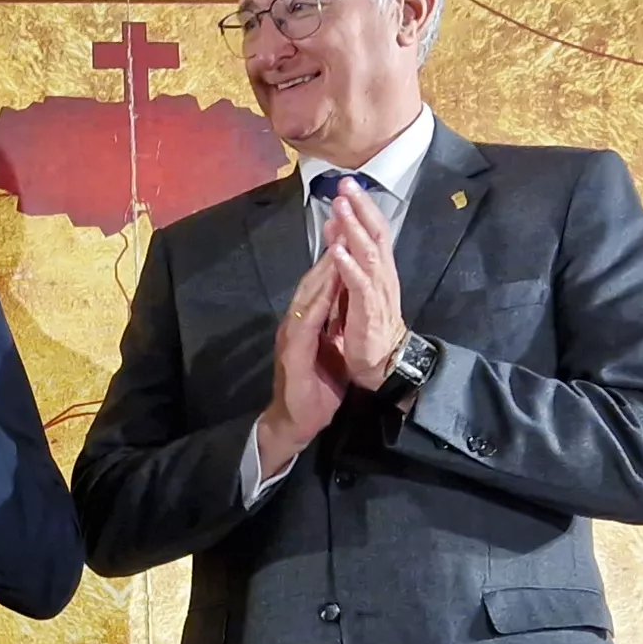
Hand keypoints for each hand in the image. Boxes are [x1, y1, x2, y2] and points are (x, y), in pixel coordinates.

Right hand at [253, 252, 348, 481]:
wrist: (295, 423)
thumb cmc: (315, 391)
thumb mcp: (332, 352)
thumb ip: (337, 327)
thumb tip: (349, 307)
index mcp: (308, 322)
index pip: (322, 283)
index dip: (336, 256)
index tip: (351, 229)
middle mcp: (296, 322)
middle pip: (314, 280)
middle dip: (330, 250)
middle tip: (344, 220)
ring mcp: (291, 335)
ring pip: (309, 294)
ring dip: (324, 267)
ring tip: (339, 241)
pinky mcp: (292, 352)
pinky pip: (307, 321)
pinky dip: (318, 300)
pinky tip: (329, 284)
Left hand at [322, 191, 408, 390]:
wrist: (383, 365)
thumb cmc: (369, 328)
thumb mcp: (358, 290)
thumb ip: (349, 262)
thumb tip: (337, 233)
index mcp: (379, 270)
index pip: (374, 231)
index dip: (362, 207)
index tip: (347, 185)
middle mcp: (383, 276)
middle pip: (375, 234)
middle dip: (360, 208)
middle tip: (346, 184)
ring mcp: (378, 292)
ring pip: (368, 253)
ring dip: (353, 230)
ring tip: (342, 209)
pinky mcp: (369, 311)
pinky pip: (360, 284)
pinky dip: (349, 266)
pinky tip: (338, 251)